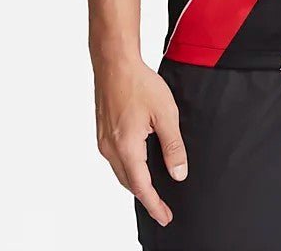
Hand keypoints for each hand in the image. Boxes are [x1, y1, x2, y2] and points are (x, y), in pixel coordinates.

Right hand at [93, 55, 187, 225]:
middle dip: (146, 197)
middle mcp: (110, 148)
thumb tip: (179, 173)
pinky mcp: (102, 132)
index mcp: (126, 147)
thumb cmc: (139, 83)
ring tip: (153, 190)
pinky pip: (115, 160)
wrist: (114, 63)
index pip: (142, 186)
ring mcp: (103, 140)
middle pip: (129, 183)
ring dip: (136, 183)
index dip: (154, 205)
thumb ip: (173, 146)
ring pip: (121, 172)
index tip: (165, 217)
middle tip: (163, 208)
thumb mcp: (165, 113)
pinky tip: (139, 164)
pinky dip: (128, 168)